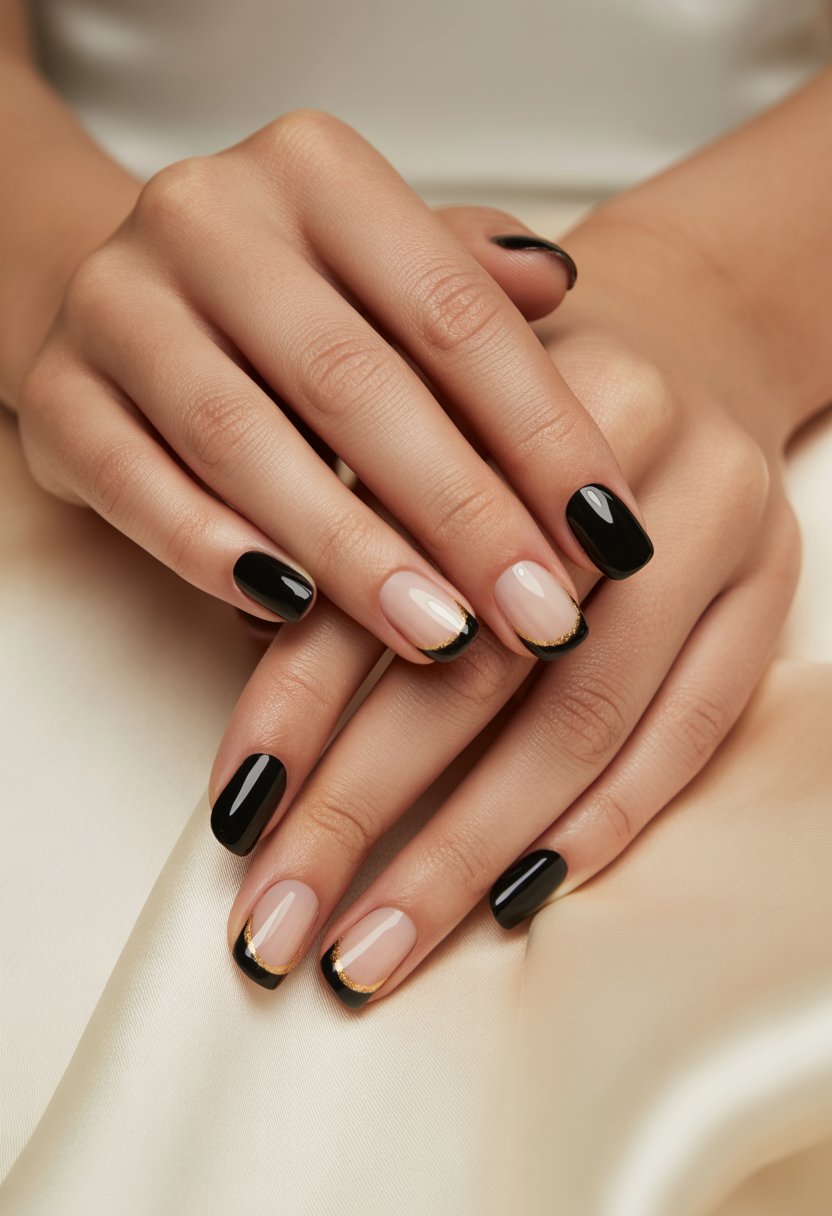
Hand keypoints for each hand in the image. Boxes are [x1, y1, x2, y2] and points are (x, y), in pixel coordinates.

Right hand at [15, 109, 649, 663]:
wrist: (129, 292)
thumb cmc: (291, 296)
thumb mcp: (384, 264)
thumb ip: (467, 281)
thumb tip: (561, 287)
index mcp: (316, 174)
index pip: (452, 313)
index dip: (541, 432)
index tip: (611, 535)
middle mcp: (209, 219)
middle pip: (356, 385)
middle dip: (462, 515)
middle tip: (542, 615)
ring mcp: (119, 305)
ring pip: (246, 444)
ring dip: (353, 555)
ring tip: (443, 637)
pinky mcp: (59, 395)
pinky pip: (138, 488)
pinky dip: (215, 557)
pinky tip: (293, 617)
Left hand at [214, 210, 800, 998]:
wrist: (689, 332)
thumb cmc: (514, 404)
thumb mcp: (422, 428)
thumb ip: (351, 547)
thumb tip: (266, 740)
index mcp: (503, 393)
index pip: (383, 575)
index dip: (297, 706)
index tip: (234, 819)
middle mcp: (624, 455)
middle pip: (482, 661)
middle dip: (367, 810)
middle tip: (285, 925)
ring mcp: (720, 524)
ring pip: (585, 716)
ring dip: (470, 851)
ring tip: (377, 949)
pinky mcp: (774, 587)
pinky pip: (692, 730)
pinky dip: (601, 822)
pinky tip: (514, 898)